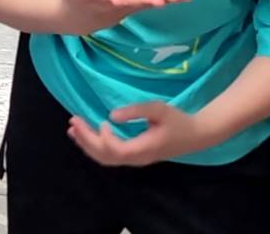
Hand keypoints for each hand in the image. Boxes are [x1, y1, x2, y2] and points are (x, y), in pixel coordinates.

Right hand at [55, 0, 190, 35]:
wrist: (75, 20)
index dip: (124, 0)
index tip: (132, 0)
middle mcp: (113, 7)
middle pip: (135, 4)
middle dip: (152, 1)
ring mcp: (123, 12)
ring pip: (144, 6)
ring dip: (164, 1)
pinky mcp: (129, 12)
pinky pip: (146, 6)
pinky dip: (162, 1)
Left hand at [68, 102, 208, 166]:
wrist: (197, 135)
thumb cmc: (178, 120)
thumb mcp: (158, 109)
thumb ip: (135, 111)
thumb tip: (111, 115)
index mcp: (143, 149)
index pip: (115, 151)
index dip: (103, 138)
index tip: (101, 121)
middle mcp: (137, 159)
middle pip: (105, 156)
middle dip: (86, 139)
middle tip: (72, 121)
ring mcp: (136, 160)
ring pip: (105, 159)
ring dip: (87, 144)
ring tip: (72, 129)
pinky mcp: (135, 156)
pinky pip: (111, 156)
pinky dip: (95, 147)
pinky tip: (86, 136)